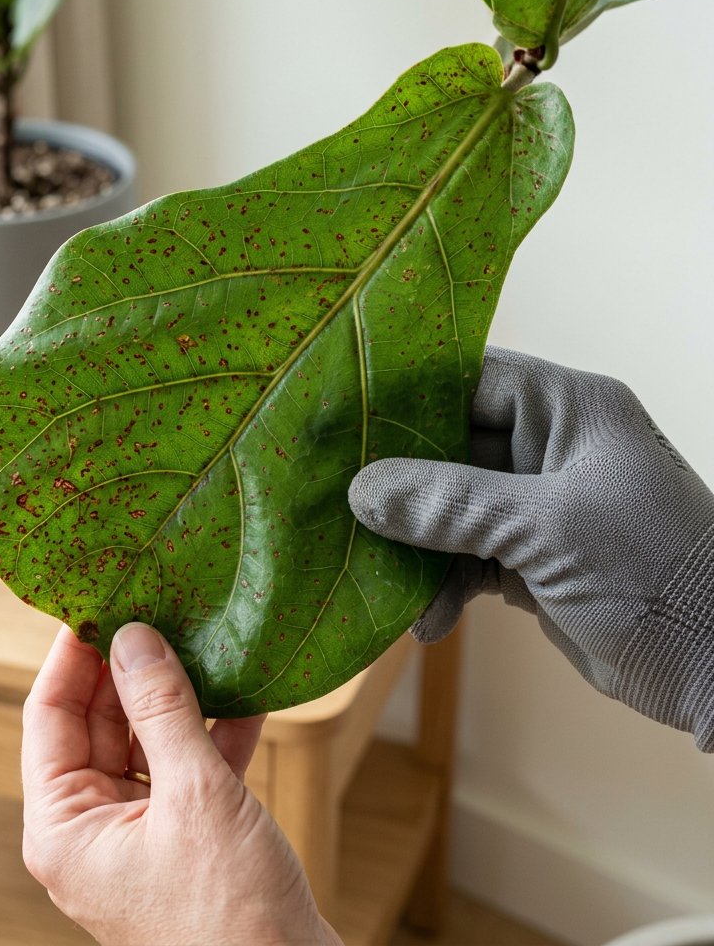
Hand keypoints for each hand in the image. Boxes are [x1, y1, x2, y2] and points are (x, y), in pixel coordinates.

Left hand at [21, 622, 342, 945]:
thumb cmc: (231, 921)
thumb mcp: (194, 796)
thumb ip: (162, 711)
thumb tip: (134, 639)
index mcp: (65, 826)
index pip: (49, 715)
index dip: (72, 654)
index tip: (97, 601)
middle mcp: (92, 828)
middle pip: (99, 722)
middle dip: (131, 667)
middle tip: (158, 605)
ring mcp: (139, 832)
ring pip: (147, 740)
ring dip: (177, 694)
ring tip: (200, 635)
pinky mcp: (185, 837)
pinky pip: (187, 767)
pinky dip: (214, 731)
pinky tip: (244, 691)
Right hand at [349, 346, 713, 750]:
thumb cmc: (657, 575)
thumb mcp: (548, 529)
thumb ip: (452, 503)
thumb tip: (362, 490)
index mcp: (568, 408)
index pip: (470, 377)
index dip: (405, 394)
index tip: (340, 418)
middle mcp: (548, 446)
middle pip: (447, 445)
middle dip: (398, 482)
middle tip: (341, 505)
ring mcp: (536, 504)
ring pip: (448, 505)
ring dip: (416, 544)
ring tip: (382, 577)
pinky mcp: (529, 555)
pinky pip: (463, 555)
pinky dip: (441, 584)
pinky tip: (427, 620)